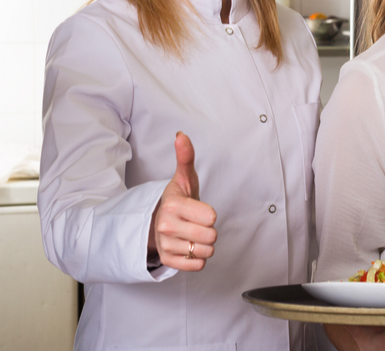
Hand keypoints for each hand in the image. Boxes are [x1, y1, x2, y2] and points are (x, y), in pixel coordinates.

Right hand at [148, 132, 217, 270]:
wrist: (157, 221)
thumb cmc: (177, 199)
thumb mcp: (184, 178)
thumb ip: (185, 157)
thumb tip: (181, 135)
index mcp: (172, 206)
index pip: (212, 218)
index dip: (211, 214)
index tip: (200, 210)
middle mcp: (166, 227)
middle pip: (211, 236)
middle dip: (210, 230)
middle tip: (197, 223)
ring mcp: (166, 245)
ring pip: (206, 251)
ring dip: (205, 244)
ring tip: (193, 234)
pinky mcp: (168, 261)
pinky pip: (197, 265)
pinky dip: (199, 258)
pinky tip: (190, 247)